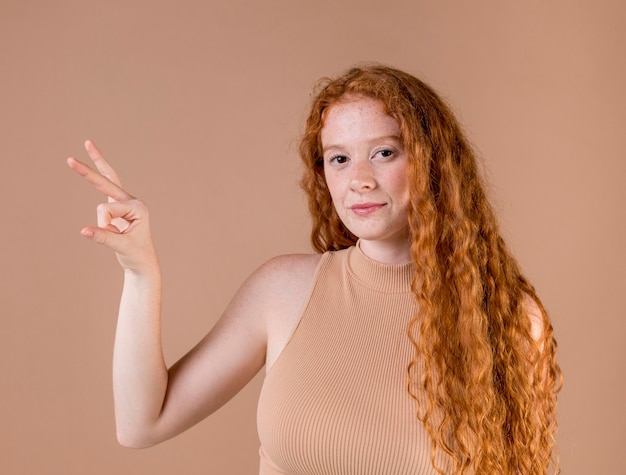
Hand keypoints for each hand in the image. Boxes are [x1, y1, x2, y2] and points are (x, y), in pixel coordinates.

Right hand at [67, 140, 158, 273]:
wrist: (142, 263)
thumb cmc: (136, 255)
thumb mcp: (121, 246)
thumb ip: (103, 237)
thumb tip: (84, 231)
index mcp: (138, 207)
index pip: (107, 209)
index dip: (104, 224)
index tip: (113, 236)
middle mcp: (133, 201)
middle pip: (108, 180)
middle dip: (90, 168)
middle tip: (76, 152)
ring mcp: (125, 203)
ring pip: (104, 182)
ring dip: (99, 209)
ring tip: (108, 208)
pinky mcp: (117, 207)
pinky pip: (104, 187)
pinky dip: (97, 173)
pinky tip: (91, 149)